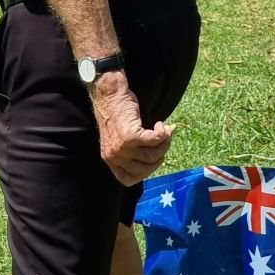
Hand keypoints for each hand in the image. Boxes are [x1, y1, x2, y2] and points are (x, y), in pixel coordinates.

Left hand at [90, 71, 171, 185]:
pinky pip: (155, 141)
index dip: (146, 171)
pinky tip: (159, 124)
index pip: (129, 179)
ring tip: (163, 131)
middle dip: (160, 156)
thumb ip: (130, 153)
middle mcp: (115, 157)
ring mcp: (122, 148)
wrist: (109, 95)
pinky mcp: (131, 136)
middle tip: (163, 142)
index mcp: (110, 160)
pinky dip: (162, 133)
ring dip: (164, 142)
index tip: (153, 159)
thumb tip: (157, 158)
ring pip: (153, 155)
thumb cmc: (117, 114)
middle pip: (147, 169)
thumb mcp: (118, 139)